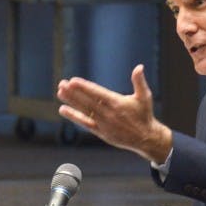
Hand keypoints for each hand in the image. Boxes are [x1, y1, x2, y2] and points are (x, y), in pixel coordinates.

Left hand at [56, 65, 172, 163]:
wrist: (145, 138)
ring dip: (71, 101)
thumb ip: (139, 82)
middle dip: (73, 93)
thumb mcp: (144, 97)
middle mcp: (108, 114)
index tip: (73, 81)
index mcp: (117, 103)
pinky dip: (74, 116)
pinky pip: (84, 123)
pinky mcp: (100, 132)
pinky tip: (63, 109)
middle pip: (87, 101)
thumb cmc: (144, 115)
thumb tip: (139, 67)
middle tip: (61, 84)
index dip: (84, 87)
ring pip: (84, 111)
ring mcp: (103, 123)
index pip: (97, 93)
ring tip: (60, 92)